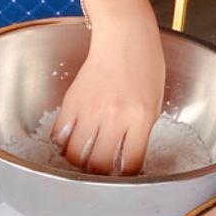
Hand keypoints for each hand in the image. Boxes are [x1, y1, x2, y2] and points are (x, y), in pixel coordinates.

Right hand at [53, 18, 163, 175]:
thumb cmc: (146, 65)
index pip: (129, 164)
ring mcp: (89, 110)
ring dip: (80, 163)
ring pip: (75, 155)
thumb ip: (141, 130)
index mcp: (140, 119)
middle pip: (98, 165)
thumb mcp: (155, 102)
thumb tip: (127, 155)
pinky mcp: (71, 101)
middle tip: (102, 172)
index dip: (126, 177)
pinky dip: (63, 145)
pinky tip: (72, 143)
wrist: (125, 37)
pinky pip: (59, 135)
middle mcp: (113, 117)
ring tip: (86, 159)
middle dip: (100, 176)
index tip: (125, 177)